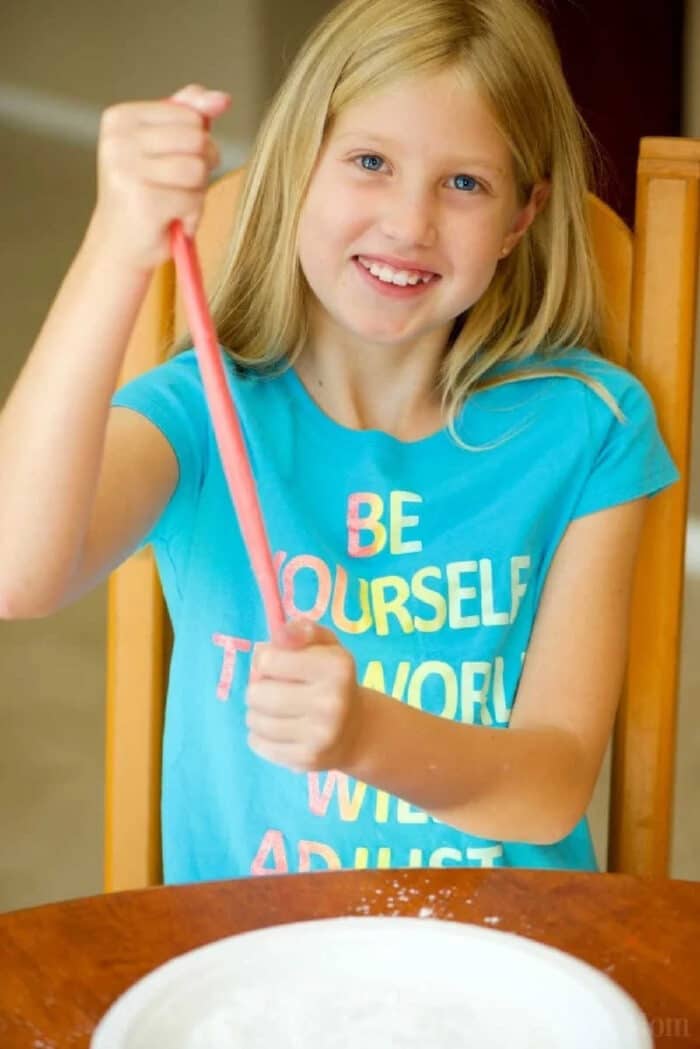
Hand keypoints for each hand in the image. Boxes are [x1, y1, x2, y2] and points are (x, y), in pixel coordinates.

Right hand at [89, 83, 230, 271]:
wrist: (119, 247)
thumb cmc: (146, 196)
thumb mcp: (163, 148)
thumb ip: (189, 115)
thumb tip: (223, 98)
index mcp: (121, 118)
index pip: (190, 115)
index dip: (196, 144)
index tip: (170, 164)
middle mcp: (119, 140)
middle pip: (197, 139)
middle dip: (200, 167)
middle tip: (175, 188)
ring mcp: (128, 170)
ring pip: (198, 168)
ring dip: (196, 193)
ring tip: (173, 205)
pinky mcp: (144, 201)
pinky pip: (194, 199)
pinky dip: (192, 215)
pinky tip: (170, 222)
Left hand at [245, 619, 363, 772]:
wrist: (357, 730)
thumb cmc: (333, 680)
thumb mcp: (326, 646)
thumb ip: (302, 630)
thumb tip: (279, 634)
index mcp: (336, 667)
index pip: (267, 661)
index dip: (266, 660)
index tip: (276, 665)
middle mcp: (331, 702)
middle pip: (256, 693)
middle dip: (258, 688)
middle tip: (273, 689)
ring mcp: (319, 735)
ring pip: (254, 720)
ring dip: (257, 712)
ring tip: (275, 709)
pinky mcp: (306, 760)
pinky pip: (257, 743)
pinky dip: (259, 735)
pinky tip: (278, 729)